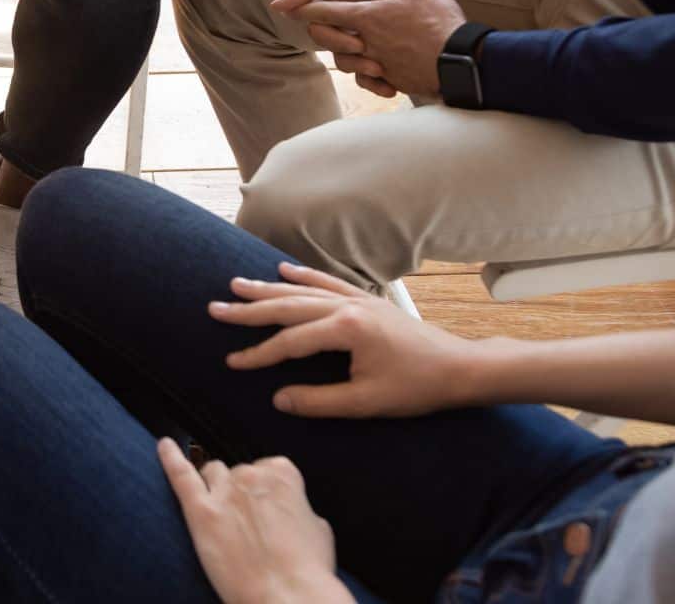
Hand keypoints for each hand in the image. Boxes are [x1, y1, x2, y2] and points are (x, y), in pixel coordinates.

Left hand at [158, 439, 349, 603]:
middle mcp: (252, 474)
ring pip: (212, 473)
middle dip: (240, 493)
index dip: (265, 492)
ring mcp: (224, 491)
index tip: (267, 510)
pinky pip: (180, 475)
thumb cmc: (308, 570)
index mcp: (283, 473)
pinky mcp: (201, 512)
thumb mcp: (318, 528)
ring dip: (215, 487)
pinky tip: (164, 446)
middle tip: (247, 525)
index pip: (268, 469)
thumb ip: (298, 507)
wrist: (288, 597)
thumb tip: (287, 509)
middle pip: (238, 472)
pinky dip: (170, 458)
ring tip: (220, 513)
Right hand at [212, 263, 478, 417]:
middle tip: (216, 308)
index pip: (290, 342)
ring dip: (269, 289)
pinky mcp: (368, 300)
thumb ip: (319, 400)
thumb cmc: (416, 388)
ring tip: (237, 285)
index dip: (258, 355)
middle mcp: (348, 306)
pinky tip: (284, 271)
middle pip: (288, 306)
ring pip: (303, 290)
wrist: (459, 368)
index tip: (232, 363)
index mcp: (346, 329)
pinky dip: (304, 276)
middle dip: (250, 309)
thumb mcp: (366, 403)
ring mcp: (358, 299)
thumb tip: (279, 399)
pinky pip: (328, 283)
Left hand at [272, 0, 465, 100]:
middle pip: (328, 41)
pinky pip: (369, 81)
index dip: (305, 9)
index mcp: (367, 18)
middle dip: (319, 31)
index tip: (291, 9)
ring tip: (346, 45)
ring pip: (345, 63)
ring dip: (342, 53)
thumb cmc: (438, 20)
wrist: (462, 61)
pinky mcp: (394, 80)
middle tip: (315, 25)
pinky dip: (366, 76)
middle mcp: (366, 44)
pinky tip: (373, 70)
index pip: (326, 13)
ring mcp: (379, 65)